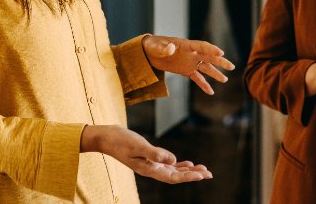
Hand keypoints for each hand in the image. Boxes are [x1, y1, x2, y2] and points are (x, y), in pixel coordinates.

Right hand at [80, 125, 211, 182]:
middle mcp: (151, 169)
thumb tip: (173, 160)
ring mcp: (150, 164)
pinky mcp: (149, 158)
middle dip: (193, 175)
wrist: (106, 137)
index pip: (173, 177)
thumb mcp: (138, 145)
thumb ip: (155, 153)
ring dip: (188, 171)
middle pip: (176, 176)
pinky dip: (178, 165)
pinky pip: (167, 165)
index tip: (203, 175)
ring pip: (173, 171)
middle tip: (209, 174)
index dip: (189, 177)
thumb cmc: (120, 140)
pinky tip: (188, 163)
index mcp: (148, 169)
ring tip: (203, 170)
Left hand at [142, 35, 234, 94]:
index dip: (211, 49)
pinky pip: (197, 78)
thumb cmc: (154, 46)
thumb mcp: (157, 46)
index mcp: (186, 45)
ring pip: (206, 68)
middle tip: (231, 66)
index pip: (201, 46)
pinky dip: (204, 84)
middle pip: (209, 57)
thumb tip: (171, 49)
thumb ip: (164, 48)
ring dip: (215, 73)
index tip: (221, 52)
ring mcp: (190, 62)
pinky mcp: (186, 71)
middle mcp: (191, 54)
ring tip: (225, 80)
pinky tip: (211, 92)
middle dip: (220, 62)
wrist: (149, 53)